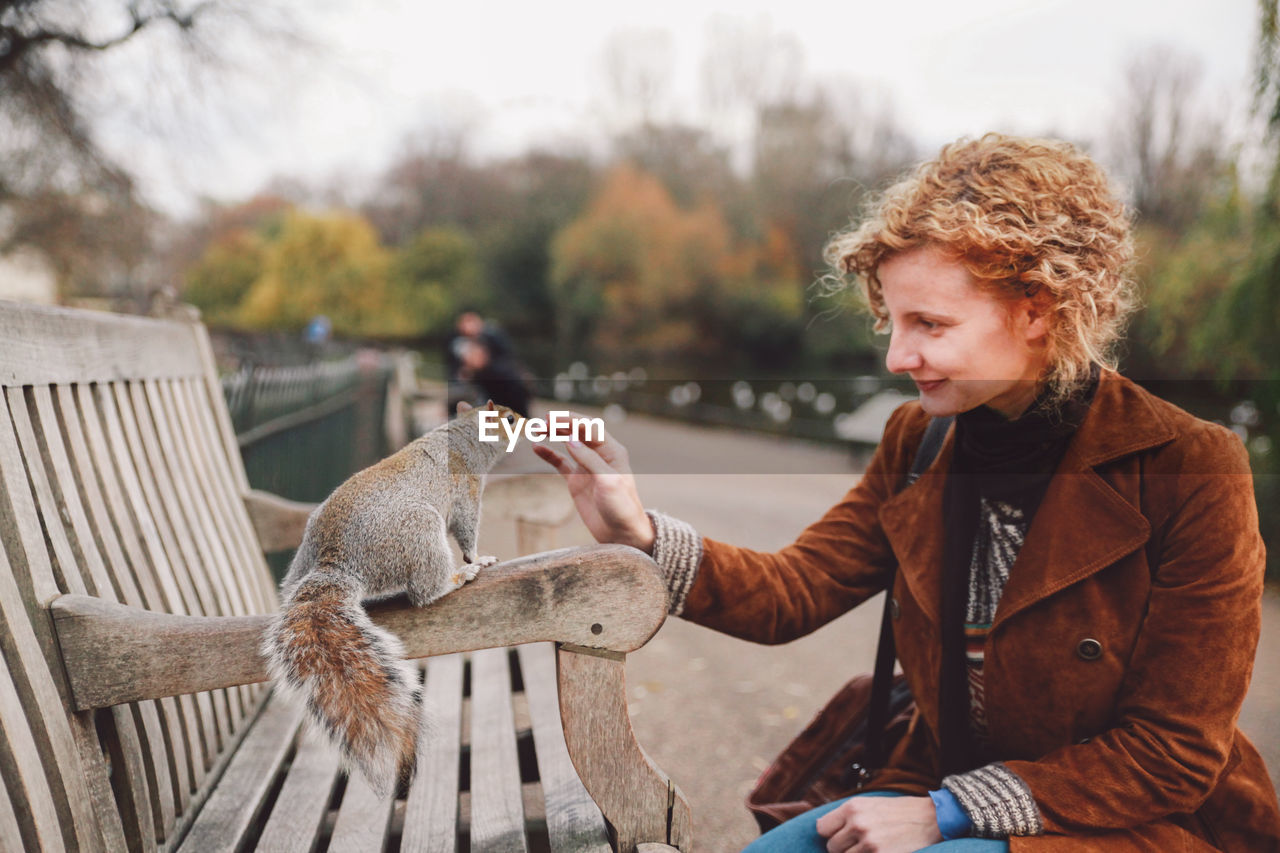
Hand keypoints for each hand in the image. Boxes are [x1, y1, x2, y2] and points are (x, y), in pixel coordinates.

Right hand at [532, 417, 654, 552]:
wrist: (621, 533)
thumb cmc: (622, 506)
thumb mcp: (608, 481)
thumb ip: (589, 459)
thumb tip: (569, 439)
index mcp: (612, 451)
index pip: (590, 428)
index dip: (572, 421)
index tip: (554, 420)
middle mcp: (599, 455)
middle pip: (578, 432)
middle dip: (560, 424)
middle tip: (541, 422)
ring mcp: (587, 466)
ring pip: (568, 444)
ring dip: (553, 434)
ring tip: (536, 429)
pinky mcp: (577, 480)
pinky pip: (560, 462)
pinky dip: (549, 454)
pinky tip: (537, 447)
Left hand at [814, 796, 942, 852]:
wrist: (930, 818)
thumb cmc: (897, 811)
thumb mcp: (868, 804)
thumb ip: (845, 815)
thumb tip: (822, 829)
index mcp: (852, 808)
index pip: (822, 828)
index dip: (830, 834)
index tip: (840, 835)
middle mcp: (858, 824)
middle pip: (832, 847)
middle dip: (843, 848)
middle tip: (859, 844)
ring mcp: (869, 843)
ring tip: (870, 848)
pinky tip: (877, 851)